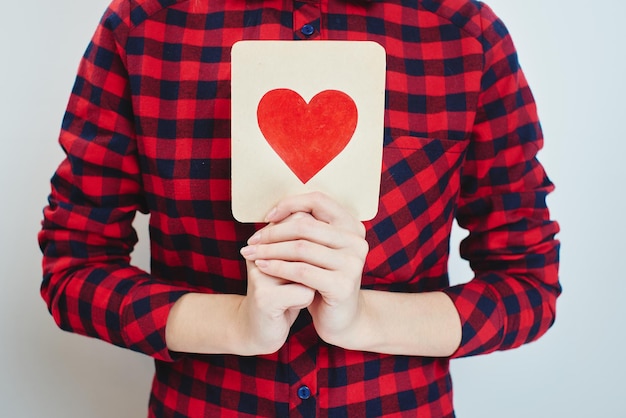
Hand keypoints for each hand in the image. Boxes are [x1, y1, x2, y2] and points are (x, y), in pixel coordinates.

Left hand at [240, 192, 368, 347]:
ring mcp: (352, 263)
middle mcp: (356, 241)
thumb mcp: (317, 250)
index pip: (318, 201)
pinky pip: (301, 271)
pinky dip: (277, 267)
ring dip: (270, 250)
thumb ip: (304, 229)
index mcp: (352, 226)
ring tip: (251, 253)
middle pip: (305, 226)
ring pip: (301, 248)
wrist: (341, 319)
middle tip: (252, 240)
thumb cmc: (323, 279)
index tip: (268, 216)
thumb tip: (274, 211)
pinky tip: (262, 267)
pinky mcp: (343, 285)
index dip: (290, 204)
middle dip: (273, 232)